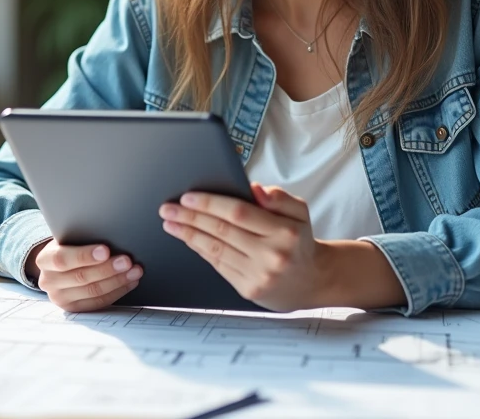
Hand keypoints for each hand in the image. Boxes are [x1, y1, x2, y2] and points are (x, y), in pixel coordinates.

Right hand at [28, 239, 142, 312]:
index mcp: (45, 260)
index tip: (105, 250)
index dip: (85, 255)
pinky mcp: (74, 309)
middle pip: (81, 277)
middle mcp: (49, 281)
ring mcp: (60, 298)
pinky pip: (98, 303)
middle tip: (128, 261)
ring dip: (118, 281)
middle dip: (108, 268)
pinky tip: (130, 282)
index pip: (62, 259)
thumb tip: (111, 234)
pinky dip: (117, 291)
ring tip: (135, 271)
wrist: (60, 264)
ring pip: (93, 291)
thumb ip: (83, 238)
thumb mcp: (70, 238)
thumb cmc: (70, 245)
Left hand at [159, 183, 327, 310]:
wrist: (310, 281)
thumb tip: (254, 189)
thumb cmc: (299, 241)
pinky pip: (218, 265)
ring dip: (189, 235)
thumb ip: (279, 197)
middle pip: (223, 231)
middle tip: (168, 208)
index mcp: (285, 231)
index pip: (239, 212)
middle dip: (191, 218)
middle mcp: (272, 255)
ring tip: (171, 223)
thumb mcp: (300, 212)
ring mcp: (259, 275)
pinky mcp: (248, 290)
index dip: (210, 204)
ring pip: (216, 250)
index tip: (188, 197)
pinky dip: (200, 250)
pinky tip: (188, 239)